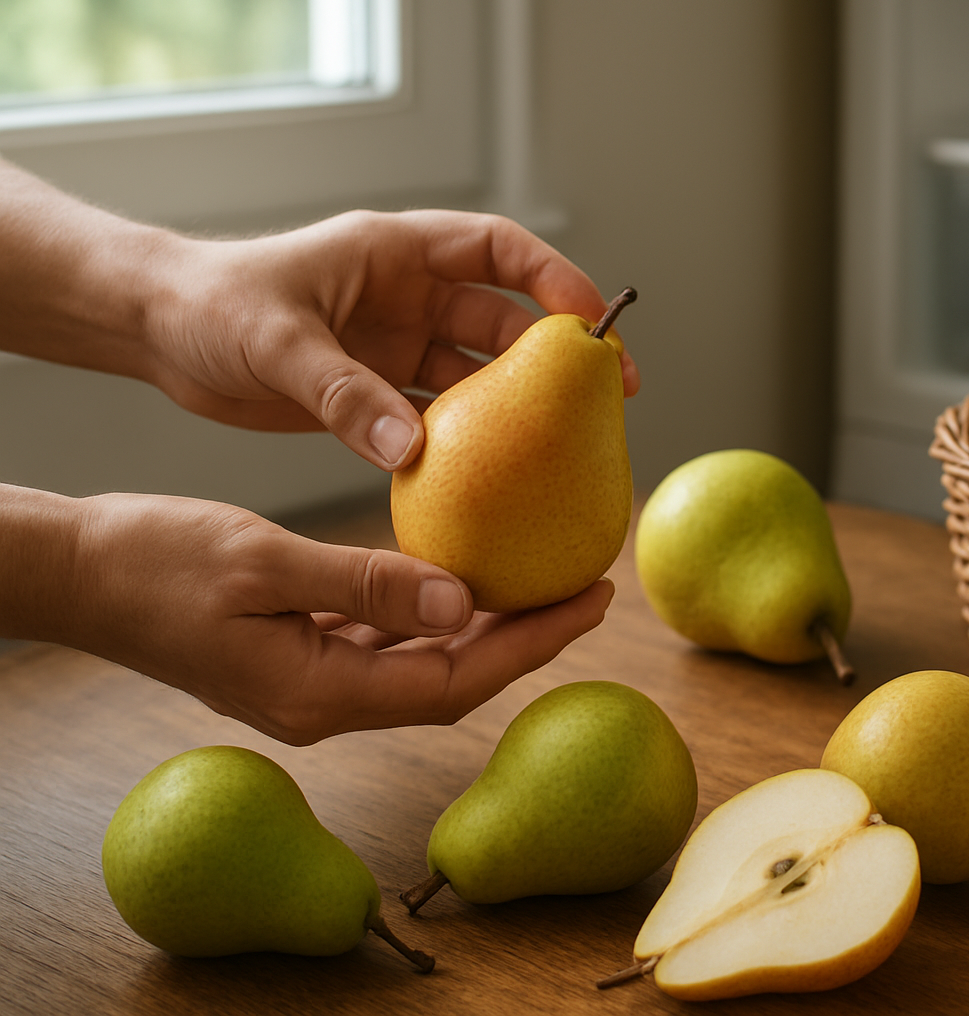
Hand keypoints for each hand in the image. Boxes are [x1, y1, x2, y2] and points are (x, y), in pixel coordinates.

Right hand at [63, 492, 612, 743]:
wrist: (77, 573)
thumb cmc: (154, 562)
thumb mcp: (264, 562)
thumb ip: (365, 585)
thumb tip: (461, 602)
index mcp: (319, 693)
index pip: (457, 679)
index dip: (533, 644)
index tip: (593, 598)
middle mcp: (323, 704)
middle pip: (451, 678)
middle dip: (525, 637)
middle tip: (587, 586)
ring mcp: (308, 685)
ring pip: (421, 663)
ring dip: (482, 627)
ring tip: (540, 580)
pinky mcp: (295, 658)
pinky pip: (382, 645)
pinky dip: (428, 616)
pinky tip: (456, 580)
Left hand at [140, 209, 640, 469]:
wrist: (159, 332)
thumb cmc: (210, 307)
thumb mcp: (277, 344)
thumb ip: (345, 394)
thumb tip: (412, 451)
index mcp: (397, 253)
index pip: (498, 249)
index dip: (554, 278)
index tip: (591, 323)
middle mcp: (409, 295)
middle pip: (506, 319)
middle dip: (559, 353)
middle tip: (608, 397)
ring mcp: (398, 343)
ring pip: (479, 374)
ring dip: (519, 405)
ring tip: (564, 445)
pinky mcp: (378, 390)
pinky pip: (439, 417)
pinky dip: (467, 443)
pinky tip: (494, 478)